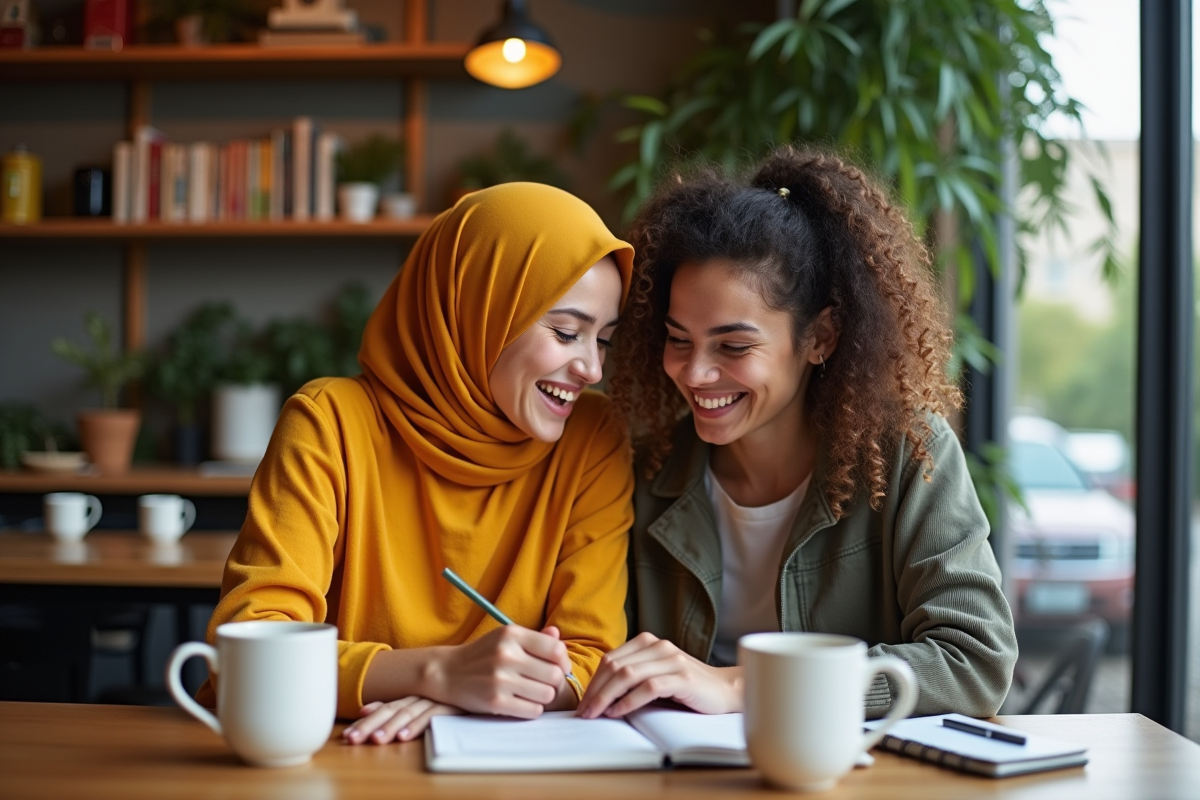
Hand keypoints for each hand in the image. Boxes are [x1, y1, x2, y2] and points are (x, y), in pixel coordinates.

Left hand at [343, 697, 461, 744]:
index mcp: (412, 694)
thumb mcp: (426, 698)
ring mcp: (434, 698)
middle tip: (352, 739)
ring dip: (390, 727)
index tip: (347, 733)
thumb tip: (367, 709)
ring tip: (376, 740)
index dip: (365, 720)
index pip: (384, 707)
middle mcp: (419, 694)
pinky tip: (405, 736)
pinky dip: (417, 725)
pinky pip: (431, 716)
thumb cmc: (454, 691)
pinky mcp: (450, 704)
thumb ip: (400, 705)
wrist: (483, 676)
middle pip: (390, 710)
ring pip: (407, 713)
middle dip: (369, 726)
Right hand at [423, 625, 571, 717]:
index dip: (563, 661)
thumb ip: (534, 638)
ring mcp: (500, 679)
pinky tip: (521, 702)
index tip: (558, 667)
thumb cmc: (483, 655)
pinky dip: (532, 709)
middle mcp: (506, 655)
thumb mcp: (505, 638)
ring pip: (547, 694)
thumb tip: (557, 636)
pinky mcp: (495, 701)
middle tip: (544, 683)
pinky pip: (533, 711)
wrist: (447, 672)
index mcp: (512, 634)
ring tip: (531, 692)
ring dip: (543, 697)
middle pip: (555, 675)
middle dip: (554, 681)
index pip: (556, 649)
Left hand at [576, 632, 741, 718]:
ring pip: (627, 675)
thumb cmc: (686, 687)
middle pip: (615, 666)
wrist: (725, 690)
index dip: (593, 682)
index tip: (582, 704)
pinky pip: (648, 687)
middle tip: (584, 713)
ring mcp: (671, 659)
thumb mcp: (656, 675)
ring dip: (606, 697)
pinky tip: (618, 712)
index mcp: (648, 642)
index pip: (610, 659)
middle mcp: (658, 646)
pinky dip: (628, 701)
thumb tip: (598, 695)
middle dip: (595, 691)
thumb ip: (632, 677)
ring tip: (596, 714)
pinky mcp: (682, 677)